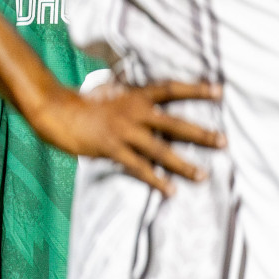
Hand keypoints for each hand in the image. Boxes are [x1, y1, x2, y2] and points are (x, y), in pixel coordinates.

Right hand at [27, 79, 223, 195]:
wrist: (54, 111)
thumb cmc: (79, 102)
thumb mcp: (107, 90)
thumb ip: (126, 92)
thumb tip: (136, 89)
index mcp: (134, 95)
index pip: (170, 89)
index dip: (196, 88)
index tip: (219, 90)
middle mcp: (133, 112)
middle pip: (174, 123)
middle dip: (200, 133)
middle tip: (223, 141)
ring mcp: (123, 131)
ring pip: (160, 149)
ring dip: (183, 163)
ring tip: (202, 175)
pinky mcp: (111, 148)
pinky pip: (139, 167)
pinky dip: (156, 180)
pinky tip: (170, 190)